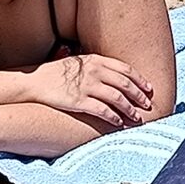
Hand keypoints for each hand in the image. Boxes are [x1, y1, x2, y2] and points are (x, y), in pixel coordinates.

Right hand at [28, 53, 154, 127]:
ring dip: (130, 109)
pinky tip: (119, 123)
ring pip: (117, 98)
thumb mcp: (79, 62)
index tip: (149, 88)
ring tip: (137, 118)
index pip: (125, 69)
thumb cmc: (57, 73)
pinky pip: (102, 110)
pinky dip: (114, 117)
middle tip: (147, 105)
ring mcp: (87, 86)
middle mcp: (94, 72)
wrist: (35, 81)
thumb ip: (97, 66)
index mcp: (96, 60)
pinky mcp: (79, 101)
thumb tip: (115, 74)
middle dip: (139, 96)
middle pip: (125, 84)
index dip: (140, 79)